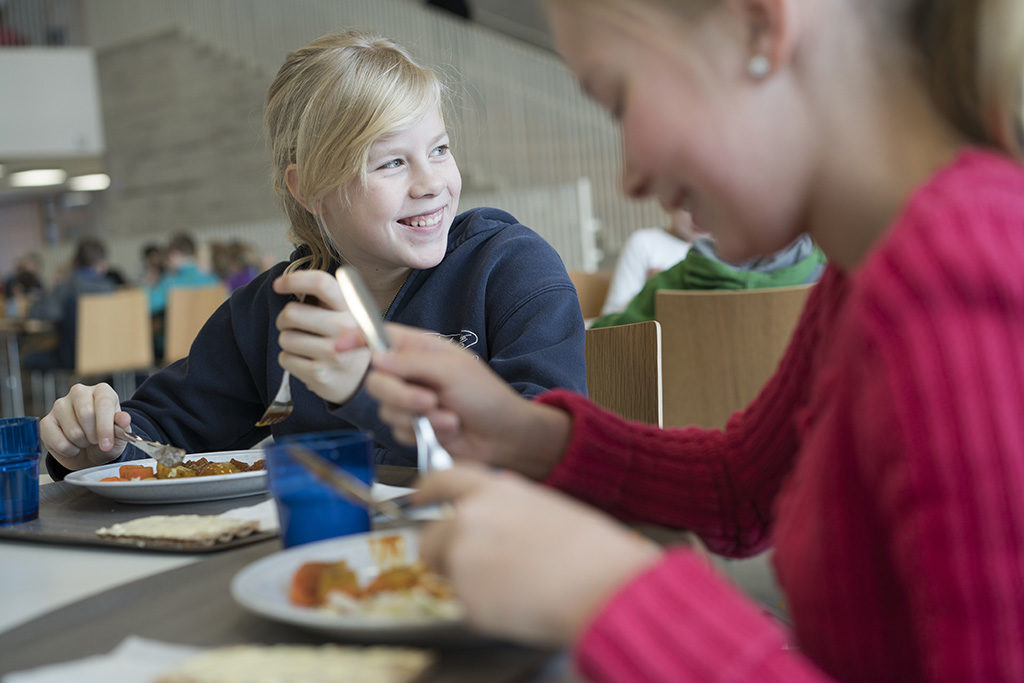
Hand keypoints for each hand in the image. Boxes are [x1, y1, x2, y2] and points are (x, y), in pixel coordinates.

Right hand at [40, 383, 132, 470]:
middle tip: (96, 441)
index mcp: (102, 391)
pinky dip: (69, 450)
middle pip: (86, 413)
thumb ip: (122, 426)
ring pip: (72, 430)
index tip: (107, 444)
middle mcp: (79, 393)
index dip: (105, 426)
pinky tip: (73, 446)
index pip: (103, 403)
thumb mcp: (120, 434)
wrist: (89, 452)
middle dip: (94, 435)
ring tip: (85, 441)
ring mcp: (60, 405)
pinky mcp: (46, 421)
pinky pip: (58, 441)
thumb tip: (124, 419)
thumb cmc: (106, 438)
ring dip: (82, 443)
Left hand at [273, 270, 371, 404]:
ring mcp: (334, 355)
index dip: (294, 280)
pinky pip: (285, 359)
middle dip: (284, 318)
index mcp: (352, 308)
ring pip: (285, 338)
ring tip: (305, 346)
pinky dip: (289, 359)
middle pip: (292, 313)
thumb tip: (287, 283)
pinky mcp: (320, 375)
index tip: (278, 285)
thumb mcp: (343, 314)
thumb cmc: (344, 339)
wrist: (359, 380)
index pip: (321, 284)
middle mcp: (346, 329)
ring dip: (288, 341)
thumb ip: (322, 297)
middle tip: (291, 324)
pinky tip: (306, 361)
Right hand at [337, 323, 570, 478]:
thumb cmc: (486, 396)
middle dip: (402, 395)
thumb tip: (376, 357)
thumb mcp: (451, 370)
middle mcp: (410, 373)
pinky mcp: (412, 427)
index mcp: (419, 349)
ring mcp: (410, 401)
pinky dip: (422, 433)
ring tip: (449, 417)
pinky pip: (398, 431)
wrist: (503, 436)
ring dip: (419, 417)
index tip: (339, 345)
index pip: (379, 336)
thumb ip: (411, 362)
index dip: (356, 338)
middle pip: (376, 380)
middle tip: (429, 401)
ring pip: (386, 409)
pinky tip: (447, 430)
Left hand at [417, 465, 662, 645]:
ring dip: (463, 578)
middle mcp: (468, 521)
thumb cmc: (588, 548)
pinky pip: (465, 604)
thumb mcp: (547, 506)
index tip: (419, 498)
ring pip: (445, 572)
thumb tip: (498, 497)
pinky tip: (518, 604)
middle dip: (441, 551)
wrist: (600, 586)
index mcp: (491, 492)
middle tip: (470, 565)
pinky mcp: (468, 600)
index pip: (441, 480)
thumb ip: (511, 501)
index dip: (426, 490)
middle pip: (430, 536)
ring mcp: (464, 560)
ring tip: (508, 585)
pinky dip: (484, 607)